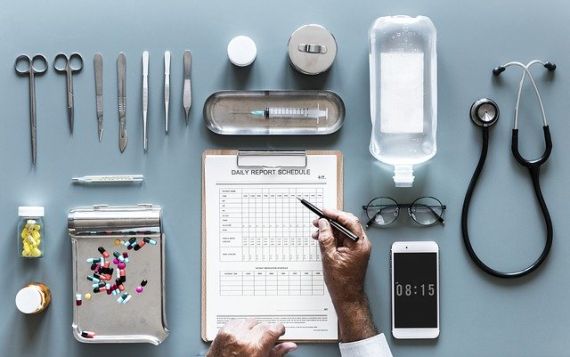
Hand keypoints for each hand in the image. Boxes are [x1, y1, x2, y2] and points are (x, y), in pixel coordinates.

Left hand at [207, 319, 297, 356]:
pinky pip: (238, 321)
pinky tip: (242, 336)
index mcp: (256, 349)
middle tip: (264, 340)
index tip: (279, 331)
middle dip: (266, 331)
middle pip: (263, 324)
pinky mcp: (224, 331)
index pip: (273, 328)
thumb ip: (277, 353)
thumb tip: (290, 345)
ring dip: (254, 328)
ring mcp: (233, 334)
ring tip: (251, 340)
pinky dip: (241, 326)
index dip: (279, 328)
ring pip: (251, 321)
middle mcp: (244, 339)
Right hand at [312, 209, 376, 341]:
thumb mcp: (329, 257)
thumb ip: (326, 238)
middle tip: (318, 220)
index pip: (349, 221)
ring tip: (317, 232)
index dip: (335, 214)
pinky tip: (322, 239)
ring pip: (343, 232)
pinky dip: (332, 238)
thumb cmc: (342, 283)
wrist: (347, 296)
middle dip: (331, 221)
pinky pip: (342, 239)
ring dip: (329, 230)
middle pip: (347, 224)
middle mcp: (361, 244)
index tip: (324, 212)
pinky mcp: (352, 252)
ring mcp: (357, 248)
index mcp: (359, 244)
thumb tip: (323, 224)